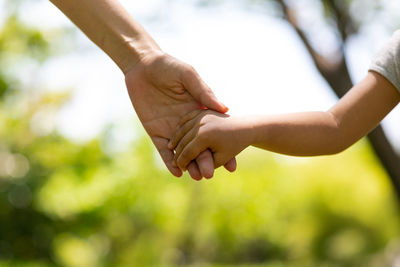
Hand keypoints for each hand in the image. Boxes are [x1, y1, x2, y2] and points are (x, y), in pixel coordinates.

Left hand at [125, 51, 236, 179]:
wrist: (142, 65)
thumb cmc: (168, 66)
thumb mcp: (189, 76)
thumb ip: (204, 92)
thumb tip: (225, 108)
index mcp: (198, 111)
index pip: (213, 133)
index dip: (223, 148)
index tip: (232, 163)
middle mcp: (186, 124)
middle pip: (198, 147)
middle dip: (204, 160)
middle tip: (210, 174)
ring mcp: (171, 129)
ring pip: (182, 152)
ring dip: (188, 164)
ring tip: (197, 177)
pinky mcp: (155, 131)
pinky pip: (163, 149)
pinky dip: (169, 161)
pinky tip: (176, 172)